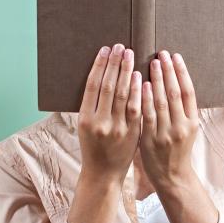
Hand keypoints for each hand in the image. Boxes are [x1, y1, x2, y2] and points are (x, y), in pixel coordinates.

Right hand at [76, 43, 142, 182]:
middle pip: (108, 87)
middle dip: (115, 64)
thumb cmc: (93, 148)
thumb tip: (101, 77)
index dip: (100, 65)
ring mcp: (116, 128)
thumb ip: (93, 107)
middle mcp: (99, 122)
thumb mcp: (85, 127)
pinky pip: (135, 108)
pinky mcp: (131, 134)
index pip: (92, 86)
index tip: (105, 50)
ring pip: (122, 95)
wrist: (103, 175)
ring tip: (130, 55)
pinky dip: (137, 91)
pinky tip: (139, 77)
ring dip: (126, 72)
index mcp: (84, 119)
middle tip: (120, 47)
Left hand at [140, 49, 198, 189]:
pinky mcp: (152, 140)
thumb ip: (180, 110)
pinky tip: (143, 85)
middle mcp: (182, 126)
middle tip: (161, 54)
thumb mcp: (185, 130)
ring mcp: (167, 133)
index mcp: (192, 122)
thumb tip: (172, 83)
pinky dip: (146, 98)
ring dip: (157, 80)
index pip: (188, 91)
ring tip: (152, 63)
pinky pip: (148, 115)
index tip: (175, 56)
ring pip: (162, 102)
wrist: (172, 177)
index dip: (182, 72)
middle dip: (168, 71)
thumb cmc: (176, 151)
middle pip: (175, 93)